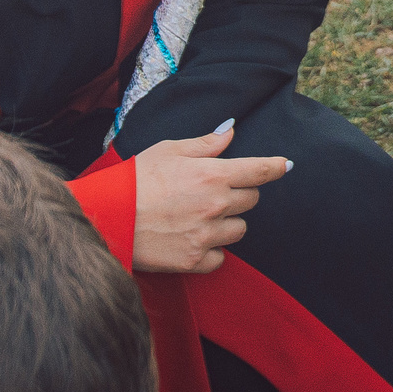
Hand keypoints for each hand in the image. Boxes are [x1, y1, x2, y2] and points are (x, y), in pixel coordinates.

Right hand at [130, 121, 290, 273]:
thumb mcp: (169, 150)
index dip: (276, 167)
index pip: (259, 170)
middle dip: (239, 194)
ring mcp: (207, 235)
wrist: (106, 216)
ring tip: (198, 217)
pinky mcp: (194, 260)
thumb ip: (205, 144)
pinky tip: (192, 239)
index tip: (286, 165)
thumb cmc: (135, 179)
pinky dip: (211, 251)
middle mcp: (216, 205)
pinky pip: (220, 258)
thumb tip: (231, 131)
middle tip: (212, 193)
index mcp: (212, 174)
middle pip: (251, 200)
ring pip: (239, 230)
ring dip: (226, 223)